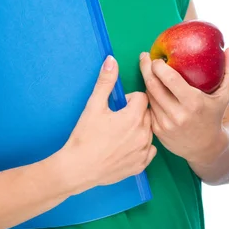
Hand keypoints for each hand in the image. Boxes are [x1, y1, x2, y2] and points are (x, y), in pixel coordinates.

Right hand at [62, 55, 156, 194]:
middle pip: (147, 113)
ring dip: (139, 128)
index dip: (129, 99)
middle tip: (116, 119)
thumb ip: (105, 81)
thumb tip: (112, 60)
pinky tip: (125, 146)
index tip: (117, 106)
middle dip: (135, 112)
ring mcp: (143, 152)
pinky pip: (149, 150)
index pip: (142, 97)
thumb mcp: (93, 106)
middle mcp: (144, 134)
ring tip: (119, 133)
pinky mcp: (141, 166)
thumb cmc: (85, 136)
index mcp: (133, 117)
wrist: (78, 168)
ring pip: (149, 131)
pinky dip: (141, 146)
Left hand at [138, 48, 228, 163]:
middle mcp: (178, 114)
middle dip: (145, 67)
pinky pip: (148, 107)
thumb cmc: (214, 116)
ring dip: (147, 81)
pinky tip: (151, 88)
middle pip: (153, 85)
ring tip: (149, 71)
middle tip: (144, 57)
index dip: (158, 65)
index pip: (169, 79)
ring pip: (148, 95)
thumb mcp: (225, 95)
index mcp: (193, 103)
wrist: (206, 148)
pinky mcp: (157, 131)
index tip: (157, 57)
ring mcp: (165, 124)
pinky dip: (148, 96)